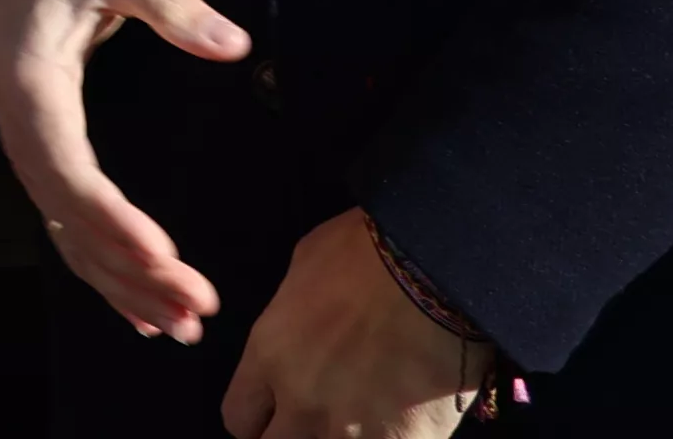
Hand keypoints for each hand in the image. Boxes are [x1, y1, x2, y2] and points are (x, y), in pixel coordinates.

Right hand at [0, 0, 251, 342]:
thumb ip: (166, 2)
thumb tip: (237, 45)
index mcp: (35, 95)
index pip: (68, 169)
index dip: (112, 216)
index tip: (163, 251)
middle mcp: (27, 143)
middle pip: (76, 223)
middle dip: (136, 271)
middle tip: (200, 303)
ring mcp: (34, 166)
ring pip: (75, 243)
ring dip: (127, 290)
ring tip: (186, 326)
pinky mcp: (48, 175)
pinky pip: (74, 239)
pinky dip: (108, 283)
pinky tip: (148, 321)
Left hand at [221, 211, 482, 438]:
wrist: (433, 267)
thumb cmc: (367, 251)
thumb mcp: (304, 271)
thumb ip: (289, 319)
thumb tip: (295, 334)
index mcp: (270, 355)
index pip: (239, 417)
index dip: (261, 418)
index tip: (278, 411)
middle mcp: (301, 399)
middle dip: (293, 434)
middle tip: (321, 417)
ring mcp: (352, 428)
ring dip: (342, 437)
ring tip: (366, 419)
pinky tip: (403, 424)